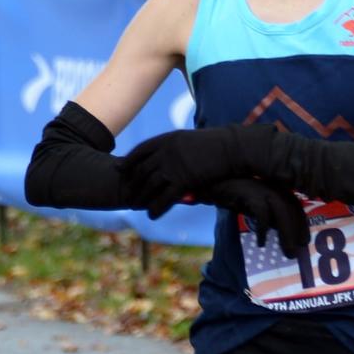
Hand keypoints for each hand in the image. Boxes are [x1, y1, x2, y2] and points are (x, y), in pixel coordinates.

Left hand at [121, 126, 244, 219]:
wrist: (233, 149)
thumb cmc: (217, 144)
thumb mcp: (191, 140)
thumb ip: (176, 147)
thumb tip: (169, 154)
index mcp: (168, 139)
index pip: (141, 150)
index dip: (129, 161)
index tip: (120, 169)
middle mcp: (167, 151)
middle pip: (142, 170)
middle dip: (132, 184)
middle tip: (126, 195)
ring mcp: (175, 165)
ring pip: (150, 185)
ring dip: (141, 197)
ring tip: (135, 206)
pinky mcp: (185, 180)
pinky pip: (166, 197)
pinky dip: (157, 207)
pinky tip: (152, 215)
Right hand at [207, 177, 308, 256]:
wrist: (220, 186)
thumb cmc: (242, 199)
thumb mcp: (262, 208)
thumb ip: (273, 218)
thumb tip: (286, 239)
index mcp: (281, 191)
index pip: (297, 208)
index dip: (302, 225)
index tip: (305, 242)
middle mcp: (276, 189)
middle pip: (293, 211)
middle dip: (297, 233)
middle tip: (296, 252)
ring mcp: (264, 190)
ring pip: (282, 212)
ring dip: (287, 234)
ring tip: (288, 251)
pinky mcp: (251, 194)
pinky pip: (262, 214)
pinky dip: (263, 229)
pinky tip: (261, 242)